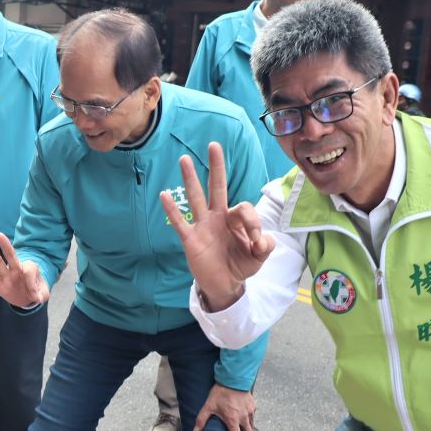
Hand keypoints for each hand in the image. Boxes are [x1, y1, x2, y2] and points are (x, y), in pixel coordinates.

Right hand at [0, 232, 49, 307]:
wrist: (26, 298)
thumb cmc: (36, 292)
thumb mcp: (43, 294)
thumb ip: (41, 295)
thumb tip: (37, 298)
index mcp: (28, 268)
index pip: (28, 272)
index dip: (32, 284)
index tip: (35, 297)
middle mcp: (16, 269)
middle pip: (10, 256)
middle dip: (6, 246)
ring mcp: (7, 276)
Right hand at [161, 142, 275, 311]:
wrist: (224, 284)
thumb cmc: (241, 265)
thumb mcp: (259, 256)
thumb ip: (265, 245)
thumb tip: (261, 239)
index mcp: (235, 219)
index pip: (243, 208)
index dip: (253, 222)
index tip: (256, 240)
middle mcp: (218, 217)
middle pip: (217, 186)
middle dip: (216, 166)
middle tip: (214, 145)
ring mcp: (203, 226)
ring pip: (196, 198)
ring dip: (190, 179)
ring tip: (184, 160)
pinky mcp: (191, 239)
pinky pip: (179, 222)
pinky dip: (172, 209)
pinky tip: (164, 195)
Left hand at [194, 384, 257, 430]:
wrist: (233, 377)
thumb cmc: (220, 392)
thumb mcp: (208, 406)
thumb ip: (201, 420)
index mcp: (233, 421)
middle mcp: (244, 419)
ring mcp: (250, 412)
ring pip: (252, 428)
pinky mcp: (253, 406)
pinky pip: (252, 417)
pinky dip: (249, 423)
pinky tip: (246, 423)